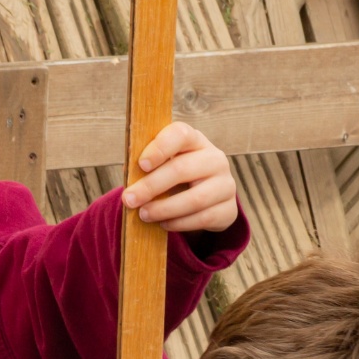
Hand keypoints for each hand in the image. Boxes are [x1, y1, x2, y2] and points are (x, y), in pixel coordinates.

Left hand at [120, 121, 238, 233]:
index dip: (160, 148)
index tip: (141, 164)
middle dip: (151, 186)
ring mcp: (226, 184)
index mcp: (195, 140)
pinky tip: (163, 224)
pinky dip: (179, 223)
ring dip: (164, 209)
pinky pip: (203, 218)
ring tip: (143, 215)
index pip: (180, 134)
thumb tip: (129, 177)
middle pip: (182, 169)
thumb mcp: (162, 165)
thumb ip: (147, 166)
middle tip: (129, 199)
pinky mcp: (229, 209)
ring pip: (194, 198)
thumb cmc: (175, 177)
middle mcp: (215, 158)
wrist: (207, 199)